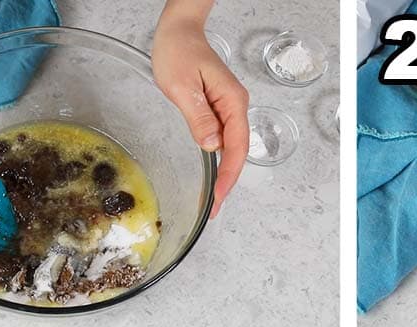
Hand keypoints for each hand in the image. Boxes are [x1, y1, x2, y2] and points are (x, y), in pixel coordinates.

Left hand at [152, 12, 248, 216]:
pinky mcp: (219, 109)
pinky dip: (217, 159)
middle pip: (237, 152)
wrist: (179, 30)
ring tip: (210, 197)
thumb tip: (212, 145)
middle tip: (212, 207)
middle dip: (227, 182)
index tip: (217, 197)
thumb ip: (199, 117)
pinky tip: (209, 172)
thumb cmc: (179, 50)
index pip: (235, 148)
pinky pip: (222, 139)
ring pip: (230, 148)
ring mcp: (228, 108)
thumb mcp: (183, 86)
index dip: (228, 176)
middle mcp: (235, 107)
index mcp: (232, 102)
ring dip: (223, 173)